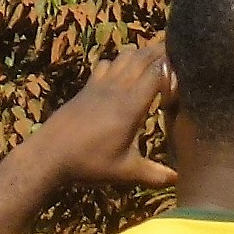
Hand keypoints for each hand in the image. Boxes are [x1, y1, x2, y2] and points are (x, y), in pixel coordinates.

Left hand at [21, 38, 177, 189]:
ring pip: (124, 56)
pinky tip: (124, 74)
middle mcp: (116, 90)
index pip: (157, 73)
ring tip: (156, 62)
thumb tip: (180, 180)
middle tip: (179, 56)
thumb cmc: (88, 164)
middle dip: (162, 53)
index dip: (173, 70)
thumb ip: (155, 174)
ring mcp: (99, 86)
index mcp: (130, 106)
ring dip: (141, 54)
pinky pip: (106, 64)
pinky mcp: (86, 88)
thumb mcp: (125, 172)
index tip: (186, 77)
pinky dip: (119, 62)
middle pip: (142, 57)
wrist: (48, 155)